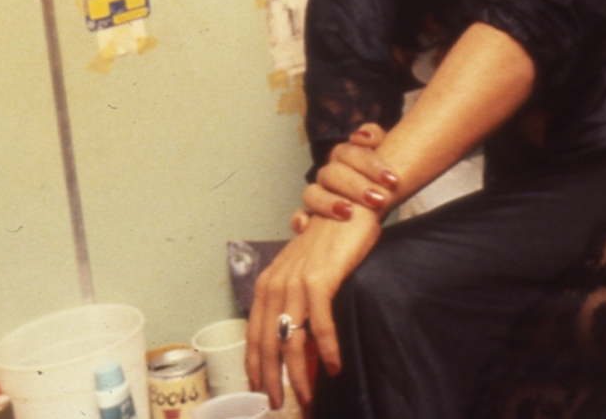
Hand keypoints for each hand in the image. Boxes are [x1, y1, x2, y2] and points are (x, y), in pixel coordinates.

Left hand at [246, 208, 380, 411]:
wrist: (351, 207)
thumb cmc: (331, 240)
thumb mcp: (305, 271)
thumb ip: (295, 300)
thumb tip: (297, 337)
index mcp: (267, 284)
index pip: (254, 335)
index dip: (254, 366)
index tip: (258, 389)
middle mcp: (276, 284)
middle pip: (268, 344)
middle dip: (271, 380)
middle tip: (277, 405)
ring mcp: (296, 282)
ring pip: (291, 341)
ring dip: (298, 375)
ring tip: (307, 397)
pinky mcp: (320, 280)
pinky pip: (321, 326)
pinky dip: (327, 350)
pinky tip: (334, 367)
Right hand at [294, 124, 397, 225]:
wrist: (378, 203)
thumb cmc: (382, 178)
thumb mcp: (386, 154)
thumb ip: (376, 136)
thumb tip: (359, 137)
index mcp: (343, 157)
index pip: (349, 153)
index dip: (370, 165)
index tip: (393, 180)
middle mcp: (329, 175)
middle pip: (332, 174)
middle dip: (356, 186)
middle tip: (378, 199)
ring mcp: (319, 195)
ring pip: (312, 194)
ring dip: (328, 202)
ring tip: (349, 212)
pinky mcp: (313, 217)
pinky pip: (299, 217)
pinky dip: (299, 219)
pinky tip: (305, 225)